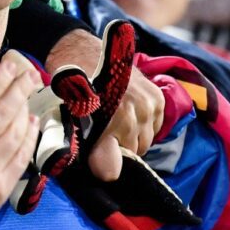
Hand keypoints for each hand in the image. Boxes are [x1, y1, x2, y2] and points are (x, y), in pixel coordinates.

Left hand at [45, 29, 163, 180]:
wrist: (81, 54)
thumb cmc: (72, 88)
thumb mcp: (73, 119)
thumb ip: (94, 147)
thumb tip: (109, 175)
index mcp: (113, 118)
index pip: (116, 165)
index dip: (103, 163)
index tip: (95, 156)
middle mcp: (136, 111)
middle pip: (133, 153)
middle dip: (118, 148)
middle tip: (102, 133)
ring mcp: (149, 104)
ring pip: (146, 141)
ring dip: (132, 137)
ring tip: (115, 121)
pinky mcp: (158, 98)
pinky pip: (155, 128)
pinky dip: (143, 126)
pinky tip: (128, 114)